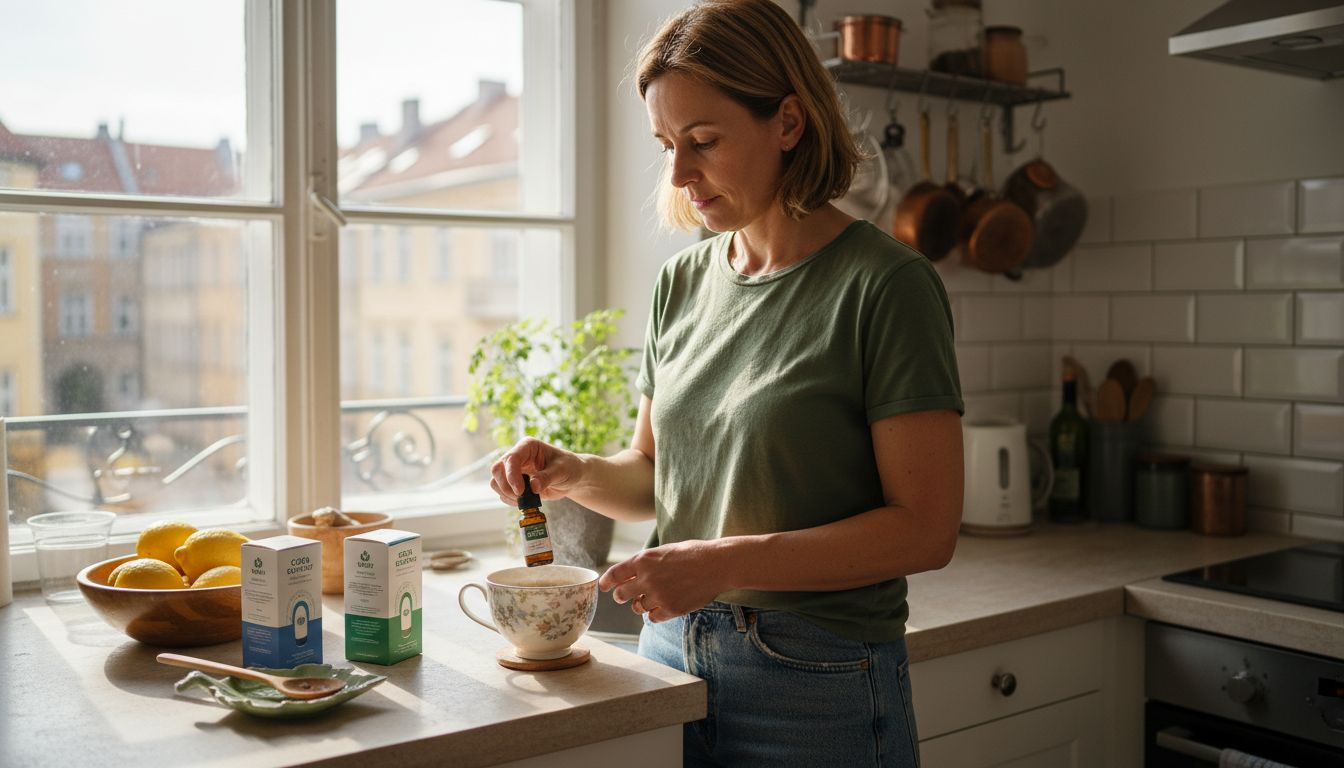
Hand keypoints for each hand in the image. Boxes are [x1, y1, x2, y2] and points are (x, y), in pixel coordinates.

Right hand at [489, 437, 583, 505]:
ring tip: (526, 499)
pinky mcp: (513, 483)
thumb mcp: (562, 470)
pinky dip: (511, 500)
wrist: (572, 477)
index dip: (512, 475)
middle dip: (506, 486)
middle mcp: (517, 456)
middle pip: (497, 470)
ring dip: (507, 494)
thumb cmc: (569, 467)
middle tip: (522, 497)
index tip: (521, 491)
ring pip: (496, 482)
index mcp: (527, 446)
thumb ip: (547, 477)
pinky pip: (502, 493)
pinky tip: (526, 501)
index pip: (511, 458)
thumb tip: (533, 486)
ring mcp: (513, 470)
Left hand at [598, 540, 727, 622]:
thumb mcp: (663, 551)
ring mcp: (659, 595)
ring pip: (638, 608)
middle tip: (625, 597)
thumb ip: (645, 563)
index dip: (606, 582)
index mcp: (643, 560)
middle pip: (621, 595)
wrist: (717, 564)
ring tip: (654, 597)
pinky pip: (653, 618)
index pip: (614, 574)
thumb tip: (628, 575)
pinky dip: (656, 614)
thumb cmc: (692, 554)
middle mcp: (647, 578)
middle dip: (622, 596)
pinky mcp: (671, 609)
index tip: (604, 587)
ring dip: (642, 604)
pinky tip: (664, 605)